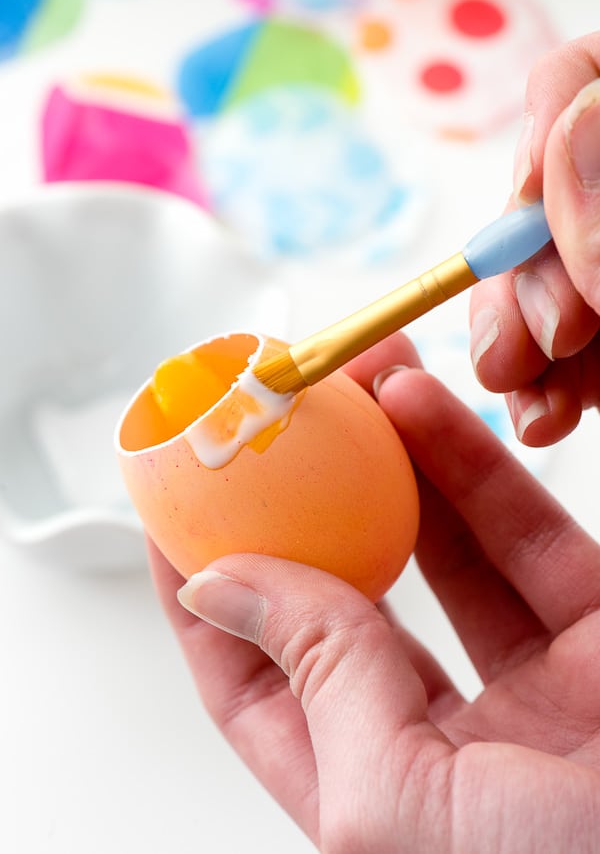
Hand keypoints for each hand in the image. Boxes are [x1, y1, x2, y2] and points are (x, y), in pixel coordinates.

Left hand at [149, 335, 599, 852]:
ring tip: (349, 389)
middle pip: (349, 602)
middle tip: (266, 434)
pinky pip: (525, 536)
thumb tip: (225, 588)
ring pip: (438, 554)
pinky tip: (421, 408)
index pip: (258, 686)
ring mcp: (525, 689)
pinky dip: (471, 467)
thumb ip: (323, 685)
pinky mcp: (598, 638)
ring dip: (391, 465)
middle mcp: (445, 740)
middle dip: (307, 509)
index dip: (211, 600)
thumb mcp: (406, 804)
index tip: (176, 516)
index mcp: (376, 795)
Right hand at [470, 31, 599, 445]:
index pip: (570, 86)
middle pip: (531, 210)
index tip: (530, 214)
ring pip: (531, 297)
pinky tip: (545, 418)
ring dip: (517, 351)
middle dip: (522, 279)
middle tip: (549, 336)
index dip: (537, 146)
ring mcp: (595, 271)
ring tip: (533, 402)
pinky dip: (545, 396)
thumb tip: (550, 180)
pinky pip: (559, 364)